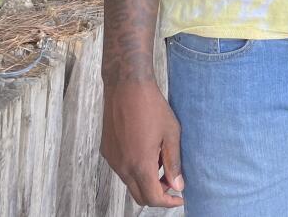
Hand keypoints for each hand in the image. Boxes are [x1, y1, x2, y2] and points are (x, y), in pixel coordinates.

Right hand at [101, 80, 184, 207]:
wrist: (127, 86)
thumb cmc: (152, 106)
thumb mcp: (171, 133)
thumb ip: (174, 162)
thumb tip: (178, 185)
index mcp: (140, 164)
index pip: (152, 198)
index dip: (168, 201)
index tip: (180, 197)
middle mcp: (122, 166)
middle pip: (139, 196)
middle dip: (157, 194)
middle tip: (172, 182)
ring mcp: (113, 159)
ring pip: (130, 183)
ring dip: (146, 180)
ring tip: (162, 160)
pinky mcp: (107, 151)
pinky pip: (122, 170)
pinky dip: (136, 169)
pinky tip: (147, 151)